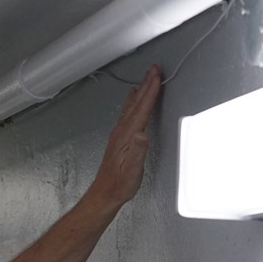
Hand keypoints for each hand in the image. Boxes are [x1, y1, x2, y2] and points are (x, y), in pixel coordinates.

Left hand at [88, 64, 161, 208]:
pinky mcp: (119, 138)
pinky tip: (133, 99)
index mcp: (127, 136)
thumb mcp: (133, 170)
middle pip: (136, 103)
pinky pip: (128, 113)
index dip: (150, 92)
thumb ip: (138, 151)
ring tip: (146, 79)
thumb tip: (143, 134)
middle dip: (146, 84)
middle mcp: (121, 131)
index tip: (157, 77)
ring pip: (131, 106)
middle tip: (153, 69)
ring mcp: (119, 133)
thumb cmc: (120, 184)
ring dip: (140, 91)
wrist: (105, 192)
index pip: (142, 109)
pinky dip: (133, 102)